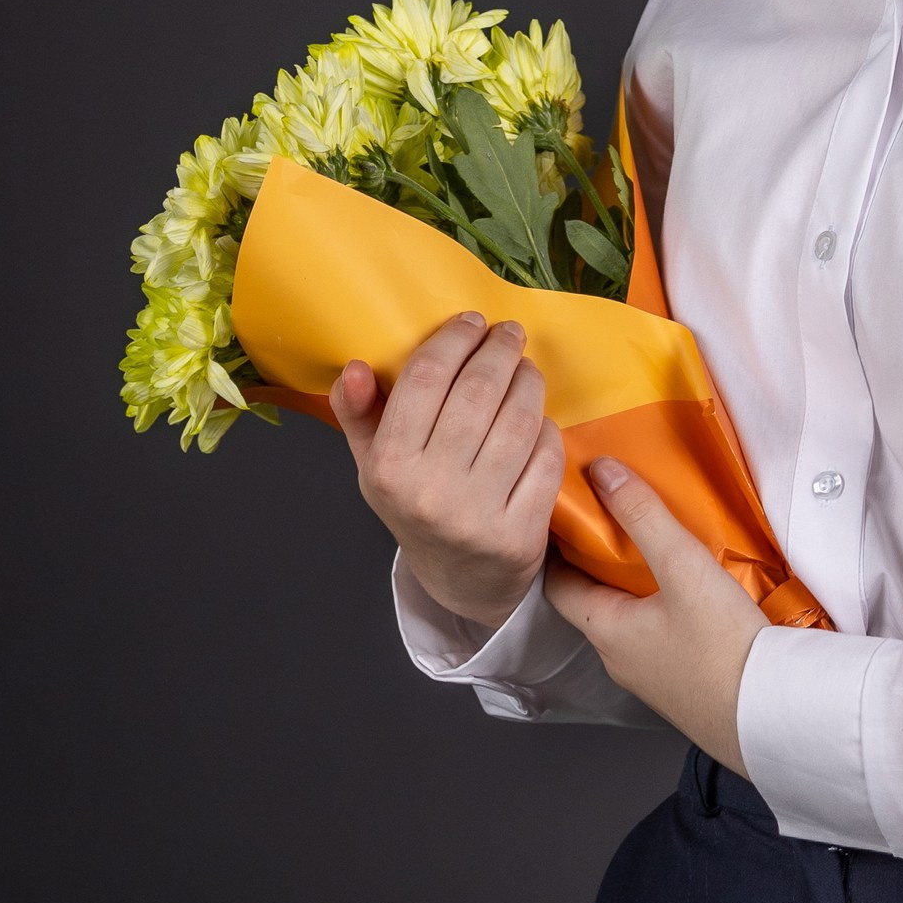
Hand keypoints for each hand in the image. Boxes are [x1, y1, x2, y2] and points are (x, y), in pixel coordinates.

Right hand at [330, 310, 565, 633]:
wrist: (459, 581)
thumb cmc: (416, 504)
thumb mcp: (375, 464)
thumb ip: (359, 414)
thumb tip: (356, 367)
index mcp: (389, 467)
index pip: (425, 379)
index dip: (454, 340)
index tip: (473, 321)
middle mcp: (431, 491)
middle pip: (476, 392)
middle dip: (499, 350)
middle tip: (509, 334)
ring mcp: (478, 514)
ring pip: (517, 420)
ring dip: (528, 381)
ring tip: (525, 368)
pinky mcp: (520, 532)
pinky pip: (545, 457)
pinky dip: (546, 428)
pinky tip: (538, 419)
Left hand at [546, 459, 768, 774]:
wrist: (768, 713)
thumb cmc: (720, 646)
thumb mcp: (682, 565)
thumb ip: (642, 514)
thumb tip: (602, 472)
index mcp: (604, 630)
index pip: (558, 583)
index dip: (558, 545)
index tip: (568, 509)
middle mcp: (618, 656)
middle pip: (594, 598)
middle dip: (600, 557)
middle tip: (615, 512)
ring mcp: (649, 674)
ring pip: (627, 616)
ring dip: (633, 581)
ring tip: (654, 541)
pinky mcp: (680, 681)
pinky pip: (657, 633)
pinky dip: (660, 603)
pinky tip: (690, 587)